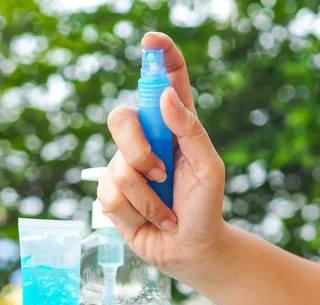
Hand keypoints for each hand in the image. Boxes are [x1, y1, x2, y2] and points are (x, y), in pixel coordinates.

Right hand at [98, 32, 225, 278]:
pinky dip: (136, 213)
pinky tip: (151, 220)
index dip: (159, 56)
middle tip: (162, 173)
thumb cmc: (206, 206)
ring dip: (147, 196)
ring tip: (166, 211)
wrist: (191, 249)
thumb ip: (191, 131)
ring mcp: (125, 167)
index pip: (165, 82)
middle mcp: (145, 141)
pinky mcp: (112, 194)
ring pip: (118, 167)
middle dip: (138, 150)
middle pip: (120, 119)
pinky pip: (110, 195)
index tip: (151, 41)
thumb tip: (164, 95)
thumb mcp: (210, 168)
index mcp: (174, 127)